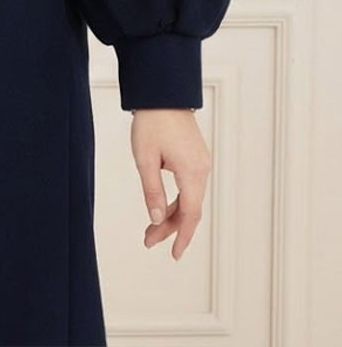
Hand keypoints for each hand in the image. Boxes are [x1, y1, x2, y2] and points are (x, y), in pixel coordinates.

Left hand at [130, 109, 210, 259]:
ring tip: (150, 229)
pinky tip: (161, 207)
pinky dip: (176, 199)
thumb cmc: (152, 122)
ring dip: (171, 214)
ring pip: (189, 198)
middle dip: (170, 227)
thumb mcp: (145, 159)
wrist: (162, 93)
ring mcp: (201, 162)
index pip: (191, 214)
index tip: (174, 254)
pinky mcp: (195, 156)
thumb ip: (152, 191)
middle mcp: (202, 168)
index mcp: (192, 171)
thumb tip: (156, 219)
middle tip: (148, 241)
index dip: (182, 236)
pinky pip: (189, 185)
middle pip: (189, 208)